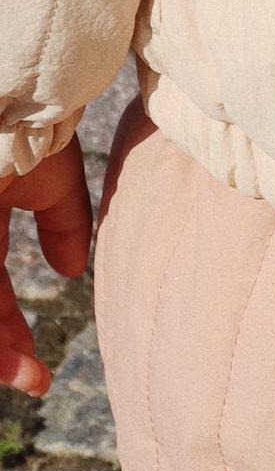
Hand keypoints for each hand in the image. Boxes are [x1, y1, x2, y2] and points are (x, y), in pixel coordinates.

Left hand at [0, 142, 89, 396]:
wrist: (28, 90)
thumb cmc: (40, 119)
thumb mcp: (55, 179)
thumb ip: (63, 224)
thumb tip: (71, 270)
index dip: (8, 332)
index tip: (37, 371)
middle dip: (0, 347)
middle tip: (32, 379)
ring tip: (23, 372)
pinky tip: (6, 347)